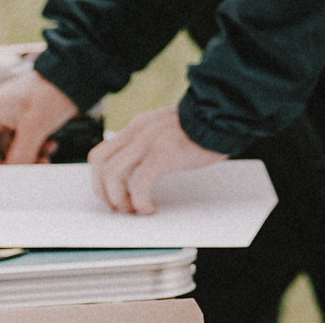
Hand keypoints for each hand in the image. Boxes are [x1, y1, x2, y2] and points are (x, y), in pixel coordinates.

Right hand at [0, 69, 80, 164]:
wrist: (74, 76)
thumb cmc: (52, 90)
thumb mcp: (35, 128)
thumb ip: (20, 155)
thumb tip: (10, 175)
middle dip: (4, 164)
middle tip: (20, 172)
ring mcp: (9, 118)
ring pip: (6, 149)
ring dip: (23, 159)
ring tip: (42, 160)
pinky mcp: (23, 121)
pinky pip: (20, 144)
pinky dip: (32, 151)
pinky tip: (48, 149)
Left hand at [87, 105, 226, 214]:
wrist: (224, 116)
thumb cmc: (201, 130)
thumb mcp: (165, 133)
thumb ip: (149, 146)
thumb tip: (136, 173)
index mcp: (137, 127)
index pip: (101, 153)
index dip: (100, 180)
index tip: (112, 196)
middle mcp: (138, 131)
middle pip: (99, 163)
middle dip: (104, 191)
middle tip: (120, 206)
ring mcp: (149, 141)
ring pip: (112, 174)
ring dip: (119, 199)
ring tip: (136, 209)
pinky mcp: (164, 153)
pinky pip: (140, 183)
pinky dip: (140, 201)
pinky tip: (151, 207)